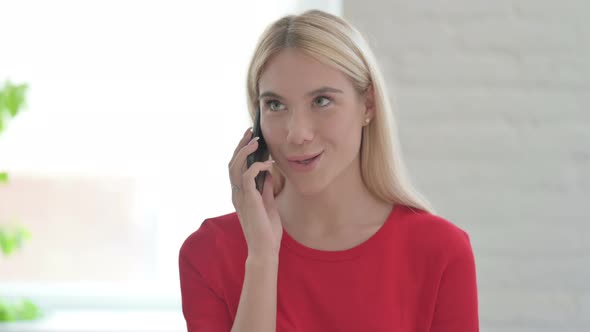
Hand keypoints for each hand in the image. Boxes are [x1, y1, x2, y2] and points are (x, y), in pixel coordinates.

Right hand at [228, 127, 282, 257]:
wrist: (266, 250)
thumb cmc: (267, 232)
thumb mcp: (268, 205)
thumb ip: (265, 189)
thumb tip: (267, 173)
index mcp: (240, 195)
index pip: (235, 168)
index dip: (241, 152)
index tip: (251, 139)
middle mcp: (236, 194)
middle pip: (232, 163)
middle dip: (240, 146)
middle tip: (250, 132)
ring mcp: (240, 197)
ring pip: (234, 166)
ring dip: (245, 151)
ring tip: (256, 140)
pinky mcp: (248, 199)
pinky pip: (247, 175)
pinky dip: (257, 166)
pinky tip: (268, 164)